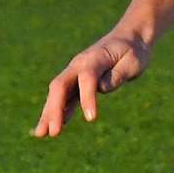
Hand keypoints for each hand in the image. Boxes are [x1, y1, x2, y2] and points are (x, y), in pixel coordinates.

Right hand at [34, 33, 151, 137]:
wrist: (131, 38)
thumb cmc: (134, 51)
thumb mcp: (133, 61)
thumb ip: (118, 74)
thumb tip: (100, 88)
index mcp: (95, 57)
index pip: (87, 79)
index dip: (88, 99)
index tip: (92, 119)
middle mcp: (79, 64)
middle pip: (60, 86)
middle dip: (55, 109)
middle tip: (53, 132)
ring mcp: (75, 72)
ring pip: (58, 93)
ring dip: (49, 113)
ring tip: (40, 134)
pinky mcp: (78, 81)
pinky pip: (66, 97)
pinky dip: (60, 111)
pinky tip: (55, 127)